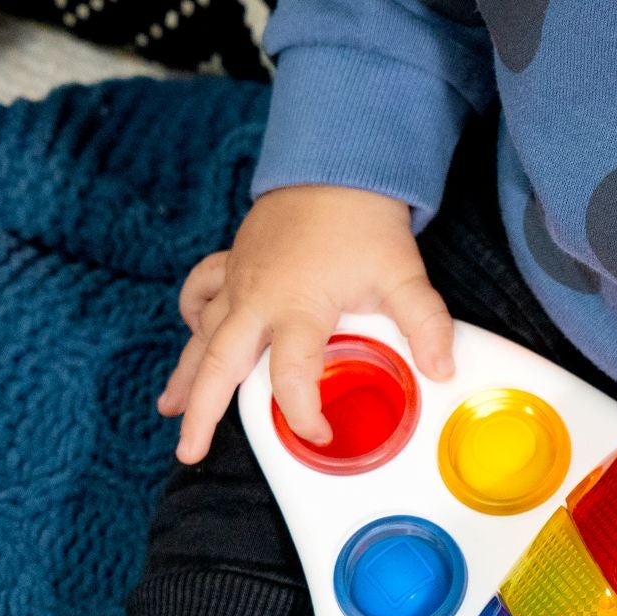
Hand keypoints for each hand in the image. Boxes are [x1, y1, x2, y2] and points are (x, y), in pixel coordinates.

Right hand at [156, 183, 456, 464]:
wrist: (336, 164)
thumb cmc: (365, 221)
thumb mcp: (403, 275)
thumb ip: (425, 325)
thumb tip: (443, 369)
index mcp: (297, 306)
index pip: (291, 375)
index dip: (303, 413)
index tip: (319, 435)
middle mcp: (258, 297)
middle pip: (218, 362)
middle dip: (203, 410)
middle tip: (189, 452)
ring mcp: (240, 280)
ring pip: (201, 334)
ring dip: (186, 374)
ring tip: (173, 412)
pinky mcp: (234, 262)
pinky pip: (201, 292)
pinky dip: (193, 316)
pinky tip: (193, 339)